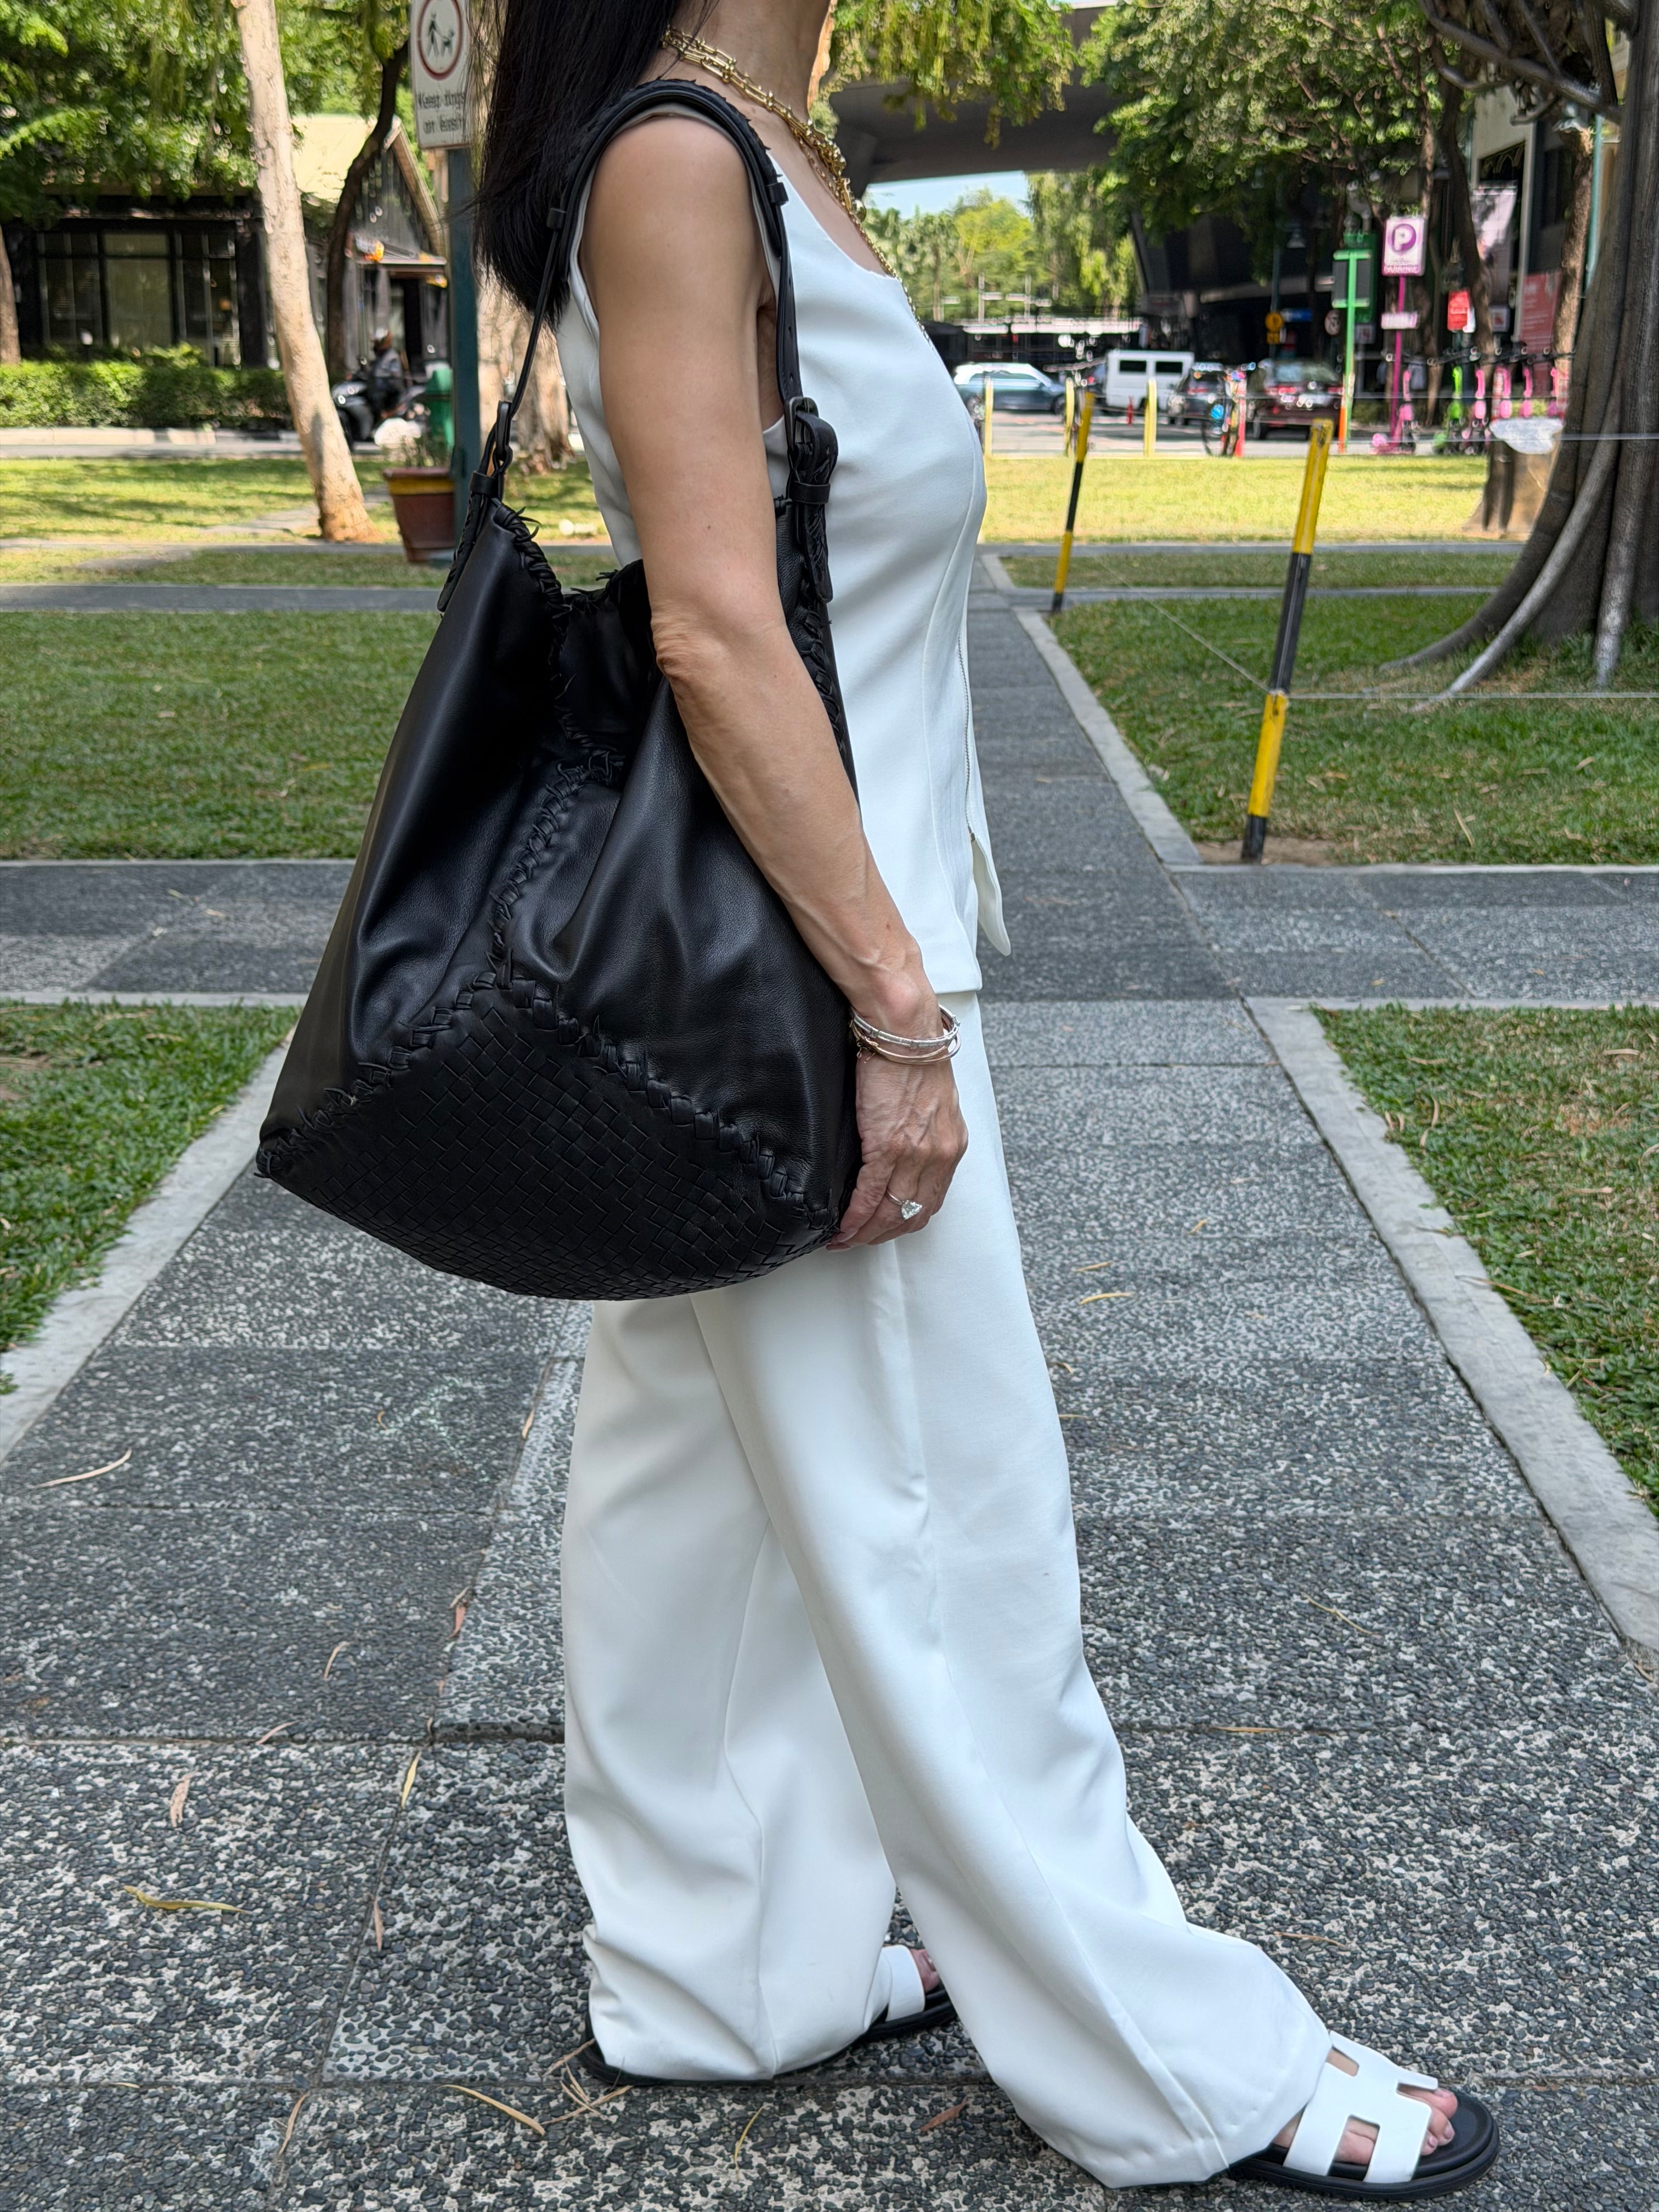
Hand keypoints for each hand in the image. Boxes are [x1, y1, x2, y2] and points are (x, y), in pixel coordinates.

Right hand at [829, 1051, 967, 1248]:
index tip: (885, 1228)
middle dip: (883, 1234)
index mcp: (951, 1144)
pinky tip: (843, 1225)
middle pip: (911, 1213)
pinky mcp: (888, 1146)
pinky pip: (870, 1195)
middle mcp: (939, 1154)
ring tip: (845, 1238)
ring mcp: (915, 1154)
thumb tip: (901, 1151)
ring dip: (865, 1232)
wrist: (903, 1031)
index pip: (931, 1200)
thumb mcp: (930, 1101)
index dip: (905, 1221)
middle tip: (860, 1240)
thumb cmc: (911, 1054)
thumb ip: (922, 1132)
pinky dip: (855, 1217)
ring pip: (890, 1211)